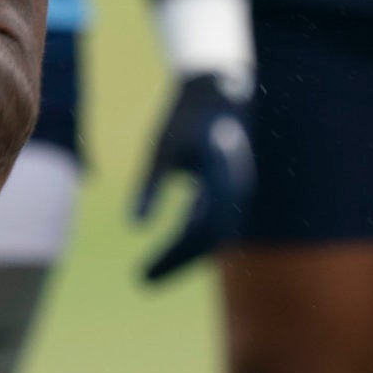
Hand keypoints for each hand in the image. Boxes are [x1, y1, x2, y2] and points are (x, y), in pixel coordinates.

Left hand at [132, 72, 253, 282]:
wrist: (219, 91)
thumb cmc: (186, 117)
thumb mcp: (162, 149)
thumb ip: (150, 185)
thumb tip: (134, 226)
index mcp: (219, 178)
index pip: (197, 230)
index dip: (171, 255)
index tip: (143, 272)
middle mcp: (236, 189)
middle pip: (209, 241)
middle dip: (177, 263)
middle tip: (142, 282)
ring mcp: (238, 191)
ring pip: (215, 236)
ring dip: (186, 257)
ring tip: (152, 273)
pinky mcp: (233, 191)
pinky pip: (217, 225)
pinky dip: (193, 241)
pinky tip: (170, 252)